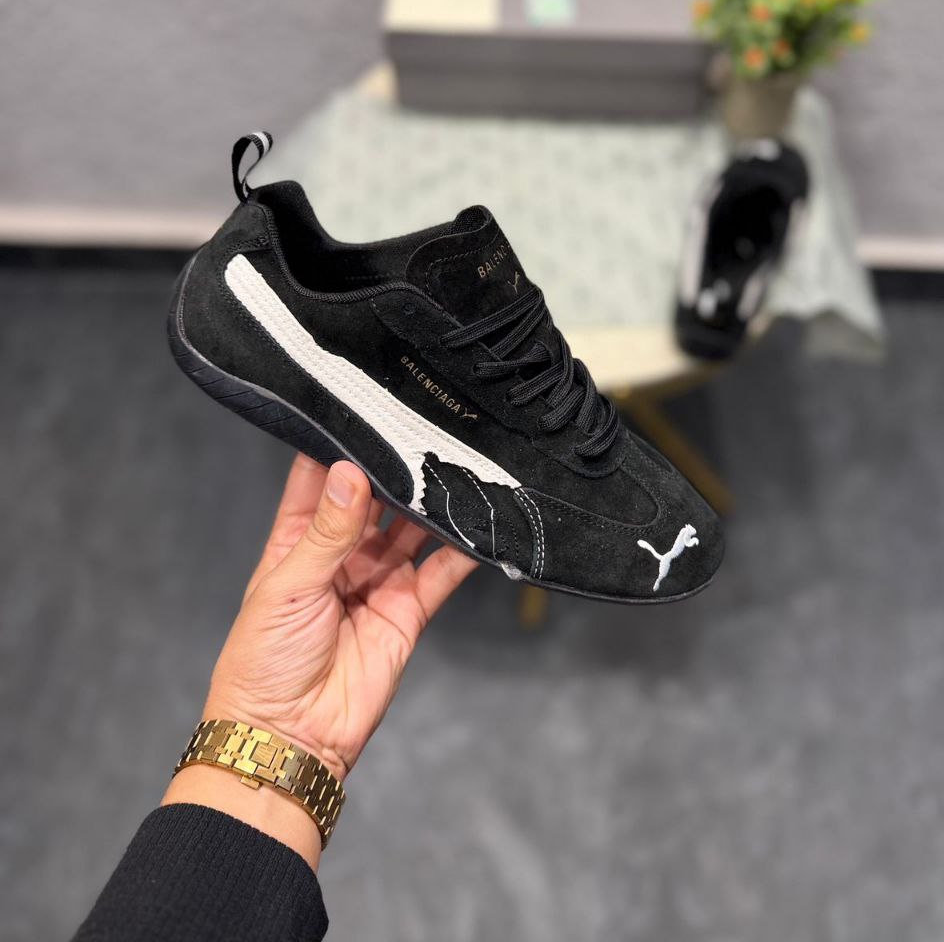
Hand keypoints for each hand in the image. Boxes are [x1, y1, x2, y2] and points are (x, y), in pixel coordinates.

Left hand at [163, 455, 477, 864]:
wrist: (289, 739)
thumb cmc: (263, 661)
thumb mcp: (288, 587)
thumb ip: (328, 531)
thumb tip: (352, 471)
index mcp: (297, 539)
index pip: (320, 479)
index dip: (339, 444)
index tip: (366, 405)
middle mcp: (340, 553)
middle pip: (374, 498)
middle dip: (394, 469)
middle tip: (423, 429)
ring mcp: (376, 580)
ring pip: (410, 529)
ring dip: (429, 504)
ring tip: (455, 466)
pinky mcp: (407, 611)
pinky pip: (439, 573)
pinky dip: (460, 550)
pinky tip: (478, 524)